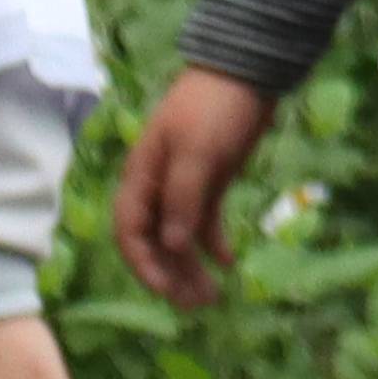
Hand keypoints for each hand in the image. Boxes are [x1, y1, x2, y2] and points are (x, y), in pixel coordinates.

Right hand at [113, 68, 275, 309]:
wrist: (246, 73)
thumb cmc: (214, 107)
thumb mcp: (197, 151)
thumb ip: (183, 198)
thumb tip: (171, 245)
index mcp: (142, 178)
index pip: (131, 232)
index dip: (144, 265)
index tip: (167, 291)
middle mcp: (157, 187)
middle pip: (156, 242)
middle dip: (171, 275)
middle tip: (197, 305)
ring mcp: (184, 186)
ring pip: (180, 237)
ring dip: (192, 266)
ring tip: (212, 297)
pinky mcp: (210, 182)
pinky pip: (205, 222)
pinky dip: (213, 243)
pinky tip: (227, 263)